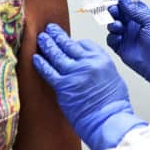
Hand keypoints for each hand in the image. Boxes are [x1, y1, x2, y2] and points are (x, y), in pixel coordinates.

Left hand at [32, 24, 146, 149]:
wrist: (108, 119)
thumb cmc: (113, 104)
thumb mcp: (113, 77)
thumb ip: (99, 67)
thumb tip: (88, 65)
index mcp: (101, 59)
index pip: (84, 43)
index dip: (75, 42)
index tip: (69, 42)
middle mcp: (87, 62)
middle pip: (68, 44)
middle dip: (57, 35)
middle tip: (50, 29)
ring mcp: (74, 73)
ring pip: (56, 55)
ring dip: (47, 45)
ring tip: (41, 38)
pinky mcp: (63, 86)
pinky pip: (48, 71)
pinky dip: (41, 63)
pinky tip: (36, 57)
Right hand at [106, 0, 149, 102]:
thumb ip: (135, 10)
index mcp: (142, 17)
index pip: (128, 5)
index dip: (120, 0)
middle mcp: (133, 25)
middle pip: (118, 13)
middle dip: (113, 10)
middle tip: (113, 10)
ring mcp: (126, 36)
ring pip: (113, 25)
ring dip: (112, 23)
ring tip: (118, 26)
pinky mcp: (121, 48)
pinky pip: (111, 39)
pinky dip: (112, 36)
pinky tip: (118, 37)